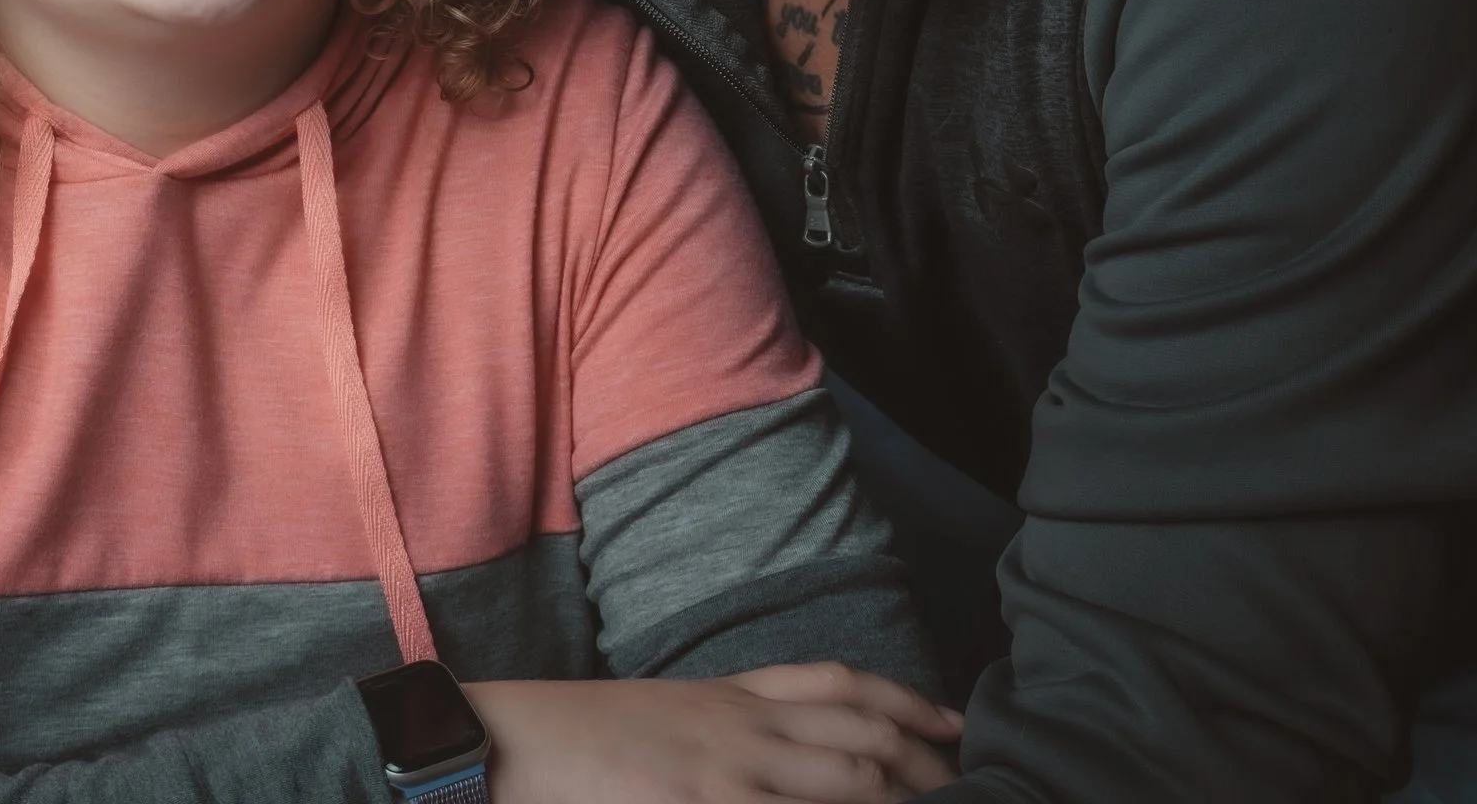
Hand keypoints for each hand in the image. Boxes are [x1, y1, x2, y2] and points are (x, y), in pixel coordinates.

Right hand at [469, 664, 962, 802]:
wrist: (509, 741)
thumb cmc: (578, 738)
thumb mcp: (663, 716)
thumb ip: (724, 726)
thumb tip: (773, 754)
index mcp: (728, 694)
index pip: (836, 685)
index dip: (904, 700)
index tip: (952, 722)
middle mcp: (740, 725)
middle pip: (858, 734)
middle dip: (922, 762)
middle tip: (968, 784)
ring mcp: (725, 770)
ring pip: (843, 782)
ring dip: (895, 798)